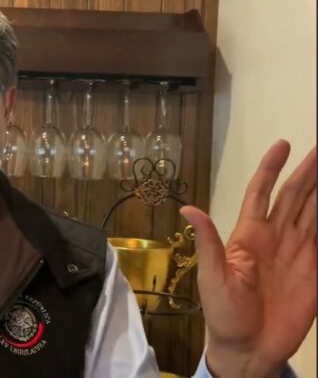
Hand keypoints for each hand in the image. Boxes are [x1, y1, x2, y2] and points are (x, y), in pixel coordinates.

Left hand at [181, 140, 315, 377]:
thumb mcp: (211, 277)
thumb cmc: (224, 313)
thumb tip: (187, 208)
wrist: (248, 348)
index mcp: (248, 235)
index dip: (270, 169)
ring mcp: (297, 253)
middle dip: (308, 172)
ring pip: (313, 212)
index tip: (283, 145)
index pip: (261, 193)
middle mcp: (274, 238)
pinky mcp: (314, 271)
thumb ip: (207, 242)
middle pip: (294, 197)